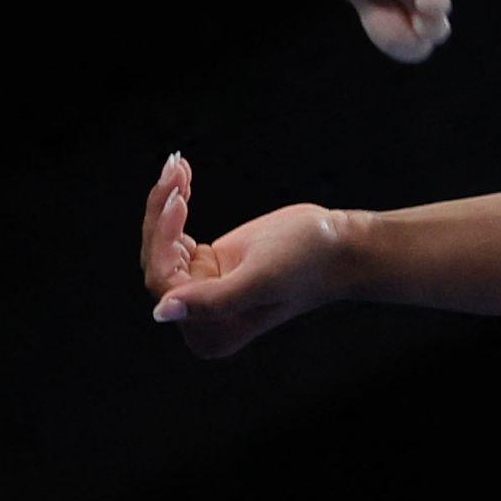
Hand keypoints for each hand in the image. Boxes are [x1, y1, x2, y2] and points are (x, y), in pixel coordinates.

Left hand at [140, 152, 346, 359]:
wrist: (341, 243)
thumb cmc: (309, 261)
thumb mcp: (260, 278)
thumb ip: (213, 301)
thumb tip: (162, 313)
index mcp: (211, 333)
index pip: (165, 284)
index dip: (164, 241)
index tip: (180, 200)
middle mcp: (201, 320)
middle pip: (159, 262)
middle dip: (162, 213)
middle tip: (175, 171)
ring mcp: (204, 291)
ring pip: (163, 247)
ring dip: (167, 204)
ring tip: (178, 166)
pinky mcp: (209, 267)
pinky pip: (176, 237)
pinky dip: (176, 205)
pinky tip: (183, 176)